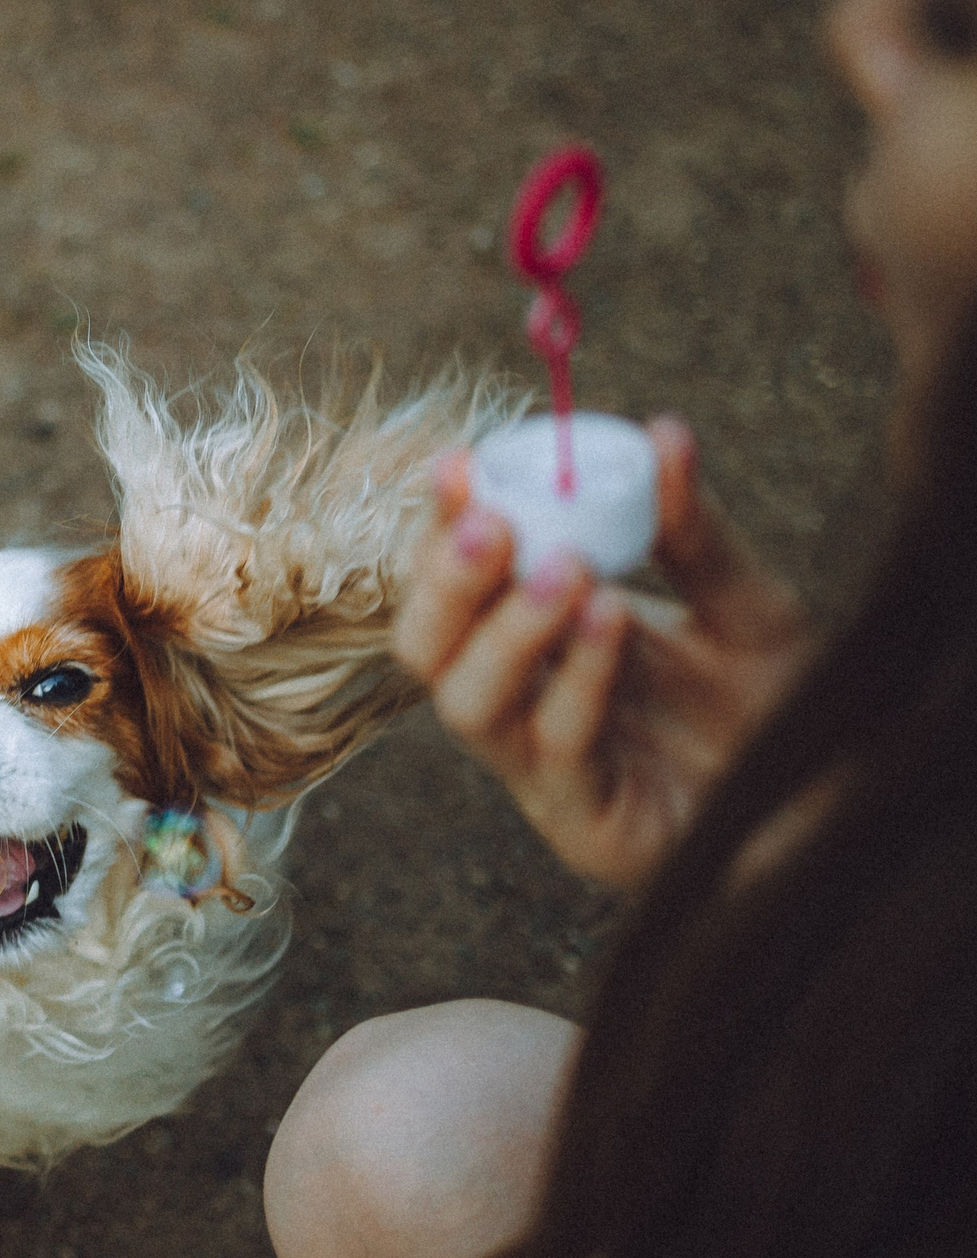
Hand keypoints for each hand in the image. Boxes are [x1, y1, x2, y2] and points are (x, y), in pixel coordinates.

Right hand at [391, 417, 812, 890]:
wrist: (831, 798)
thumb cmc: (775, 706)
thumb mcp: (741, 604)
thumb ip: (695, 534)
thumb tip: (665, 433)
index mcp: (534, 646)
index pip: (453, 586)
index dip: (440, 529)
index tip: (458, 465)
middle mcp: (520, 705)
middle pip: (426, 649)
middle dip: (444, 583)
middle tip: (491, 524)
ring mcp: (543, 771)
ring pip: (469, 704)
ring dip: (505, 632)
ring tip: (566, 570)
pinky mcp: (584, 825)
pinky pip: (557, 748)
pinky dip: (578, 677)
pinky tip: (614, 618)